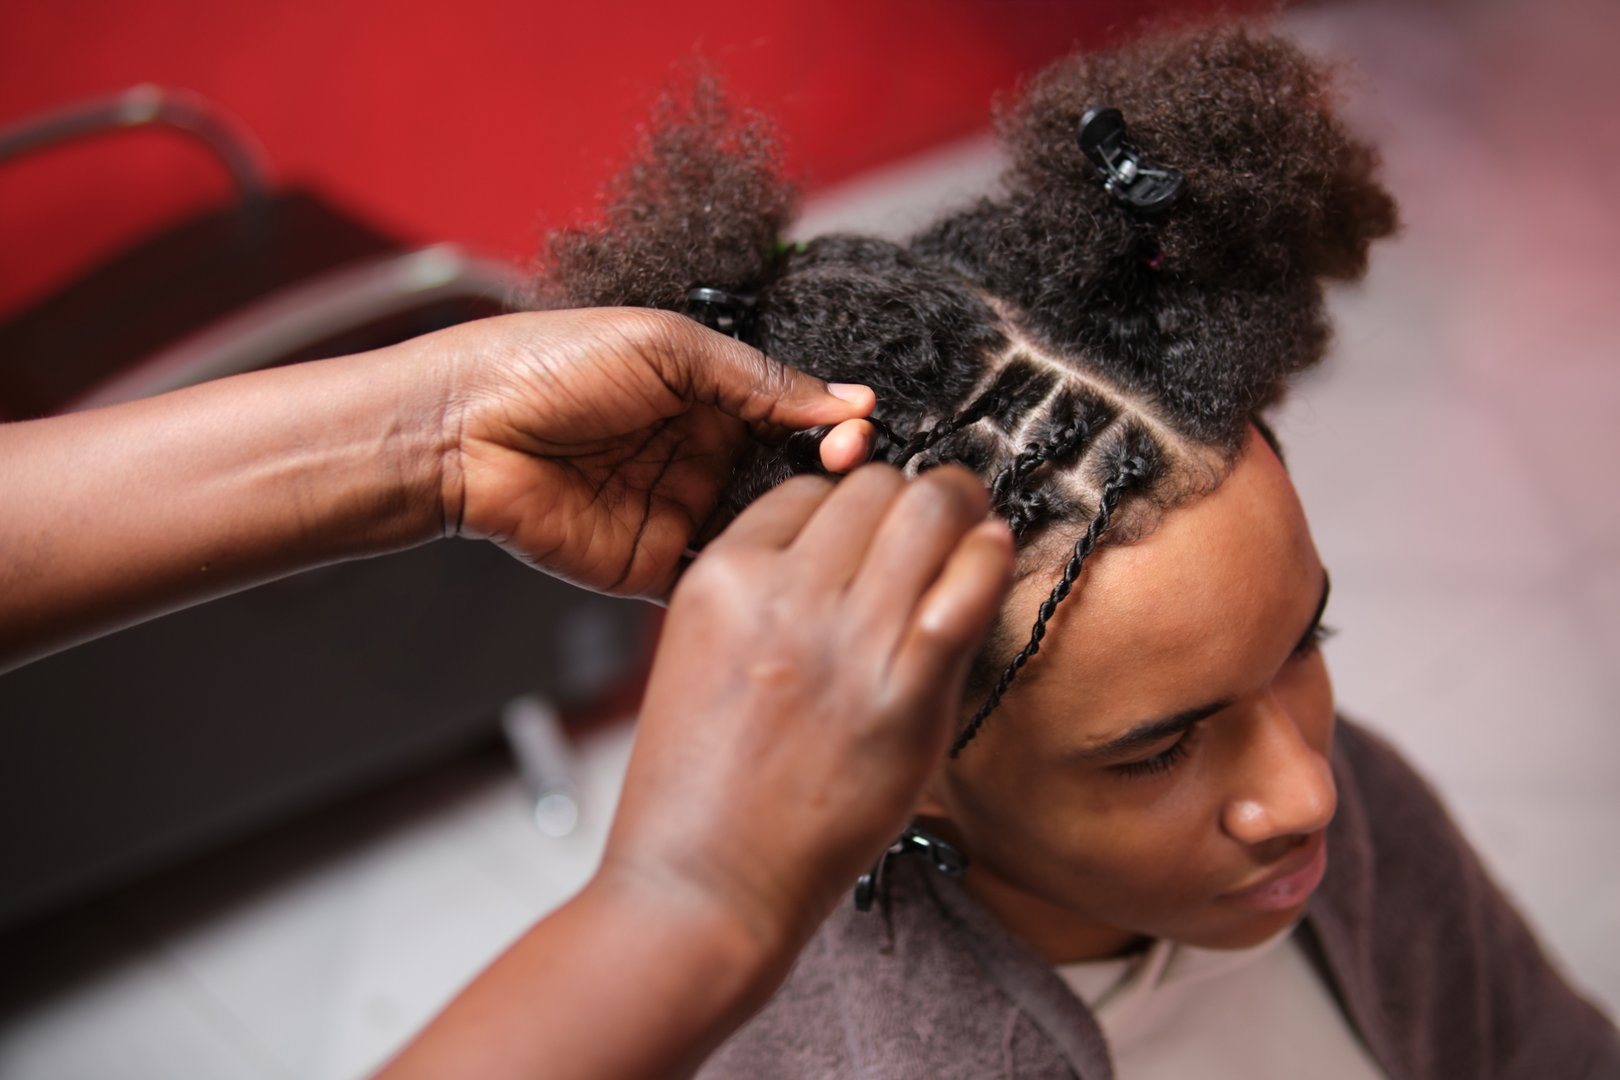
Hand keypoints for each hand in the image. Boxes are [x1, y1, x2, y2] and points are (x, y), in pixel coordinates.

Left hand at [430, 308, 876, 598]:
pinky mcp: (651, 565)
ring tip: (821, 515)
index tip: (858, 433)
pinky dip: (751, 574)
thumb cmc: (548, 365)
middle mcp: (699, 456)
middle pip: (786, 476)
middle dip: (823, 478)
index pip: (792, 416)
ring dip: (795, 526)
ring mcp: (678, 513)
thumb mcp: (665, 346)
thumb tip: (846, 399)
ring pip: (760, 530)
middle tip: (846, 472)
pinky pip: (714, 577)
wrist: (462, 430)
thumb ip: (757, 376)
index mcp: (705, 397)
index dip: (831, 426)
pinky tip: (780, 560)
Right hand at [599, 465, 1014, 960]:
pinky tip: (991, 558)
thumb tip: (851, 548)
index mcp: (722, 576)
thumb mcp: (701, 653)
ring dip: (959, 512)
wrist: (704, 884)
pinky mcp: (905, 696)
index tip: (873, 536)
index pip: (810, 489)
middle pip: (874, 486)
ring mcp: (846, 643)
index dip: (850, 508)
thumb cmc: (702, 786)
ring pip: (928, 512)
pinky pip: (968, 587)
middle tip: (934, 525)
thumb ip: (766, 594)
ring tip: (971, 533)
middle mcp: (782, 593)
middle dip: (909, 498)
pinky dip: (988, 559)